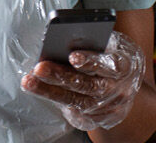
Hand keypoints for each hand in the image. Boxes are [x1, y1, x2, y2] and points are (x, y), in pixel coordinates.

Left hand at [21, 31, 145, 130]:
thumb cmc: (109, 54)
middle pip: (88, 85)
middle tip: (39, 68)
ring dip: (50, 91)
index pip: (109, 64)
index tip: (72, 56)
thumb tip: (59, 37)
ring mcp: (109, 107)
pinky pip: (76, 114)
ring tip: (28, 81)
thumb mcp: (107, 43)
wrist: (127, 81)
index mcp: (124, 65)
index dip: (91, 61)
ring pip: (77, 101)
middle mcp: (118, 89)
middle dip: (61, 76)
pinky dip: (56, 103)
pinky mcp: (99, 118)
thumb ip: (89, 42)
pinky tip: (39, 92)